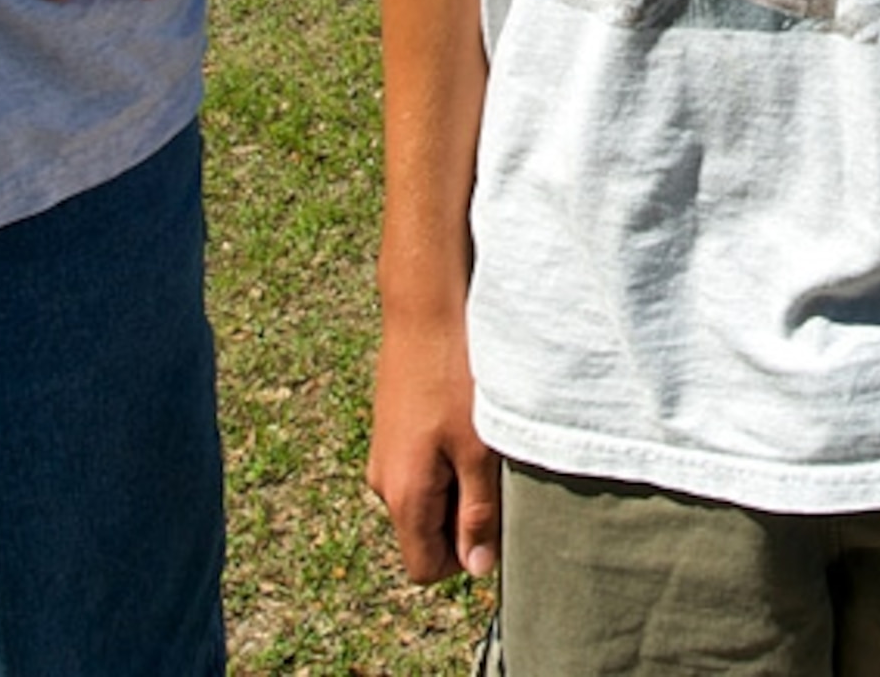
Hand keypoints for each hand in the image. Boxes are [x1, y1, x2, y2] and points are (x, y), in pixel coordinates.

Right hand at [367, 315, 498, 583]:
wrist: (423, 310)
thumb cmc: (454, 377)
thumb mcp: (480, 450)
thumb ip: (478, 514)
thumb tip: (477, 568)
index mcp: (403, 496)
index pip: (426, 567)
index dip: (465, 557)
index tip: (495, 517)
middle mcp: (384, 482)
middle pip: (427, 533)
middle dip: (464, 516)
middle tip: (493, 470)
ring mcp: (385, 454)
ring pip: (428, 497)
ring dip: (459, 482)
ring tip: (481, 438)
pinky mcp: (392, 430)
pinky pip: (422, 466)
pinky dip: (448, 456)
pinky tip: (466, 419)